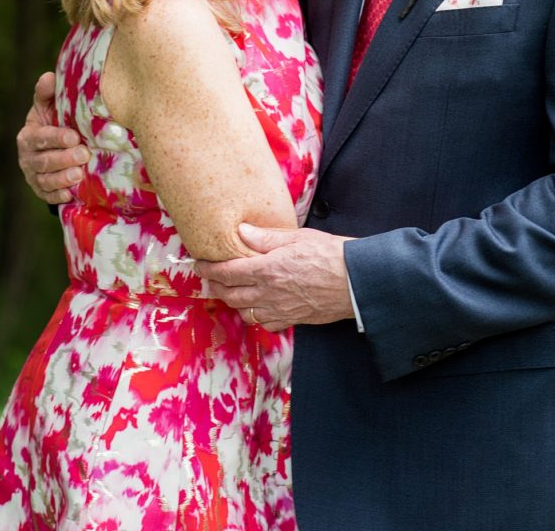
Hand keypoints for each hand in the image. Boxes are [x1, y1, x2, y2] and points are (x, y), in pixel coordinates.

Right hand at [17, 72, 89, 203]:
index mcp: (28, 135)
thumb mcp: (49, 106)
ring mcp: (33, 176)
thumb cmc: (54, 121)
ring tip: (79, 175)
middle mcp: (27, 158)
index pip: (40, 137)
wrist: (52, 147)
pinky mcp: (41, 190)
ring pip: (45, 180)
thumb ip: (47, 93)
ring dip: (62, 178)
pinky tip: (70, 194)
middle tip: (84, 154)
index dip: (56, 138)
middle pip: (44, 161)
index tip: (74, 136)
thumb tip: (49, 76)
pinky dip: (58, 196)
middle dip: (64, 159)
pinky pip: (47, 196)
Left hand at [196, 224, 355, 331]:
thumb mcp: (297, 237)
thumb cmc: (330, 254)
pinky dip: (255, 316)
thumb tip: (241, 232)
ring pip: (244, 312)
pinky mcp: (291, 319)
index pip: (227, 272)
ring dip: (233, 302)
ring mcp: (279, 310)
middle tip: (211, 276)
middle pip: (230, 294)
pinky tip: (257, 306)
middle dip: (216, 285)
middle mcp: (268, 293)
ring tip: (231, 290)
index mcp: (267, 270)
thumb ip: (266, 238)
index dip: (209, 268)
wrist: (355, 282)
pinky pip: (264, 323)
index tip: (199, 263)